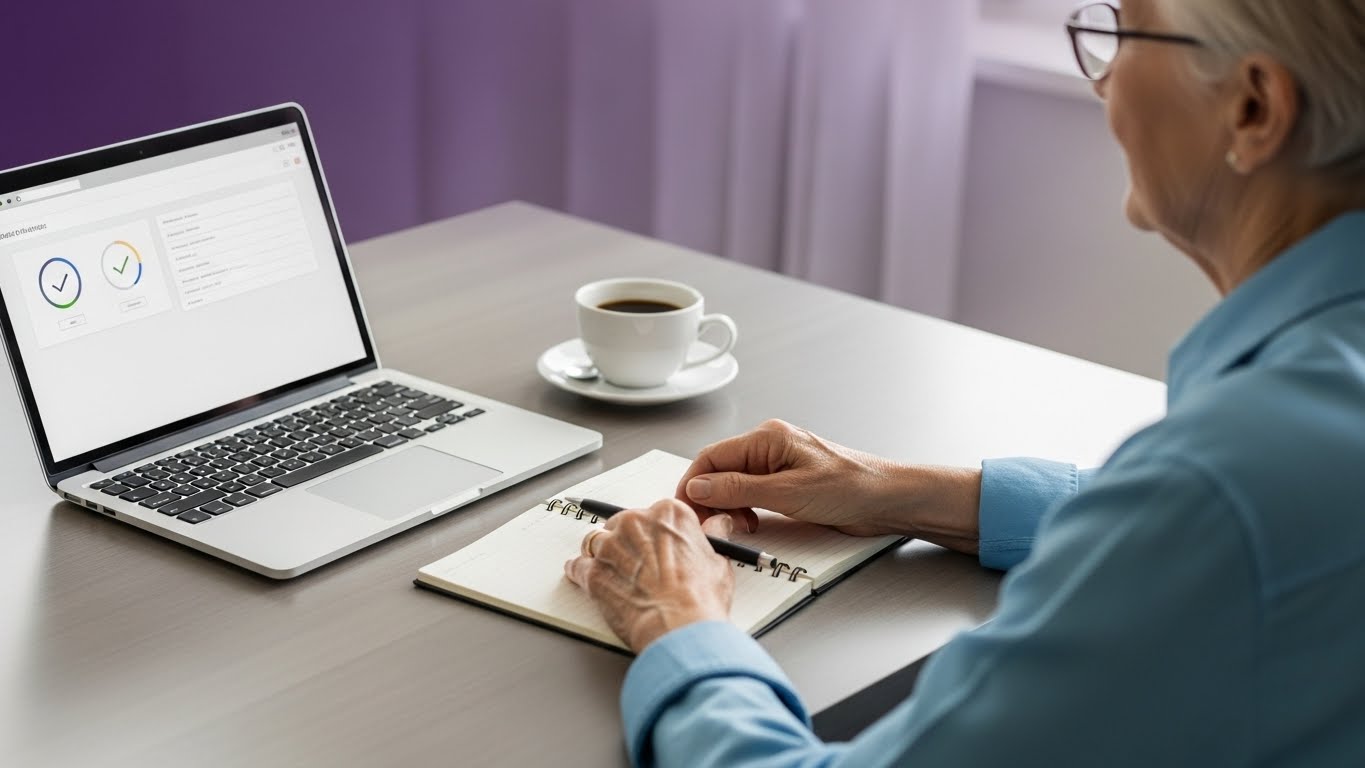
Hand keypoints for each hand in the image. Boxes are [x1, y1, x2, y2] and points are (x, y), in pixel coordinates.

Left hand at [564, 498, 735, 652]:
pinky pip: (578, 566)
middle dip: (626, 543)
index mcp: (669, 514)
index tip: (655, 545)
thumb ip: (713, 536)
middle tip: (637, 565)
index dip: (654, 534)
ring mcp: (611, 547)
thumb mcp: (719, 562)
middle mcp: (636, 522)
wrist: (680, 629)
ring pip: (596, 541)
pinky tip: (585, 578)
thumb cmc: (701, 599)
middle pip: (620, 524)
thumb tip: (719, 524)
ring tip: (613, 573)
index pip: (653, 514)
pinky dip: (580, 572)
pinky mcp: (593, 573)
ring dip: (602, 555)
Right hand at [676, 420, 982, 550]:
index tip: (684, 510)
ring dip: (728, 507)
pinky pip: (752, 495)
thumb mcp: (787, 492)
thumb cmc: (851, 487)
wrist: (888, 500)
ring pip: (734, 485)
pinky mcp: (788, 485)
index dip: (692, 484)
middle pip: (719, 471)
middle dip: (709, 499)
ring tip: (737, 526)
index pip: (711, 457)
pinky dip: (745, 511)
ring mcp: (778, 466)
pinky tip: (752, 524)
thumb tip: (699, 487)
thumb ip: (738, 489)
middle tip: (708, 525)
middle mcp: (769, 448)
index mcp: (767, 438)